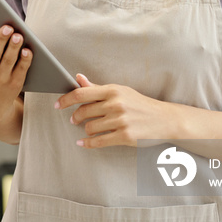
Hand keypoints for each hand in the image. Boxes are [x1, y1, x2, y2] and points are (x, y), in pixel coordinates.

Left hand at [55, 74, 173, 147]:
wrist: (163, 119)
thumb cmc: (139, 104)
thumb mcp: (120, 91)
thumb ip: (97, 88)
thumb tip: (78, 78)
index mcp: (113, 90)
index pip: (82, 93)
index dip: (66, 99)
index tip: (57, 104)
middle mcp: (116, 104)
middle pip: (83, 111)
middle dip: (76, 117)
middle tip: (74, 119)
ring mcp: (120, 121)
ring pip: (90, 127)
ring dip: (86, 129)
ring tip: (90, 127)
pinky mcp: (124, 137)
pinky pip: (98, 142)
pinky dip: (88, 143)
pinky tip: (82, 142)